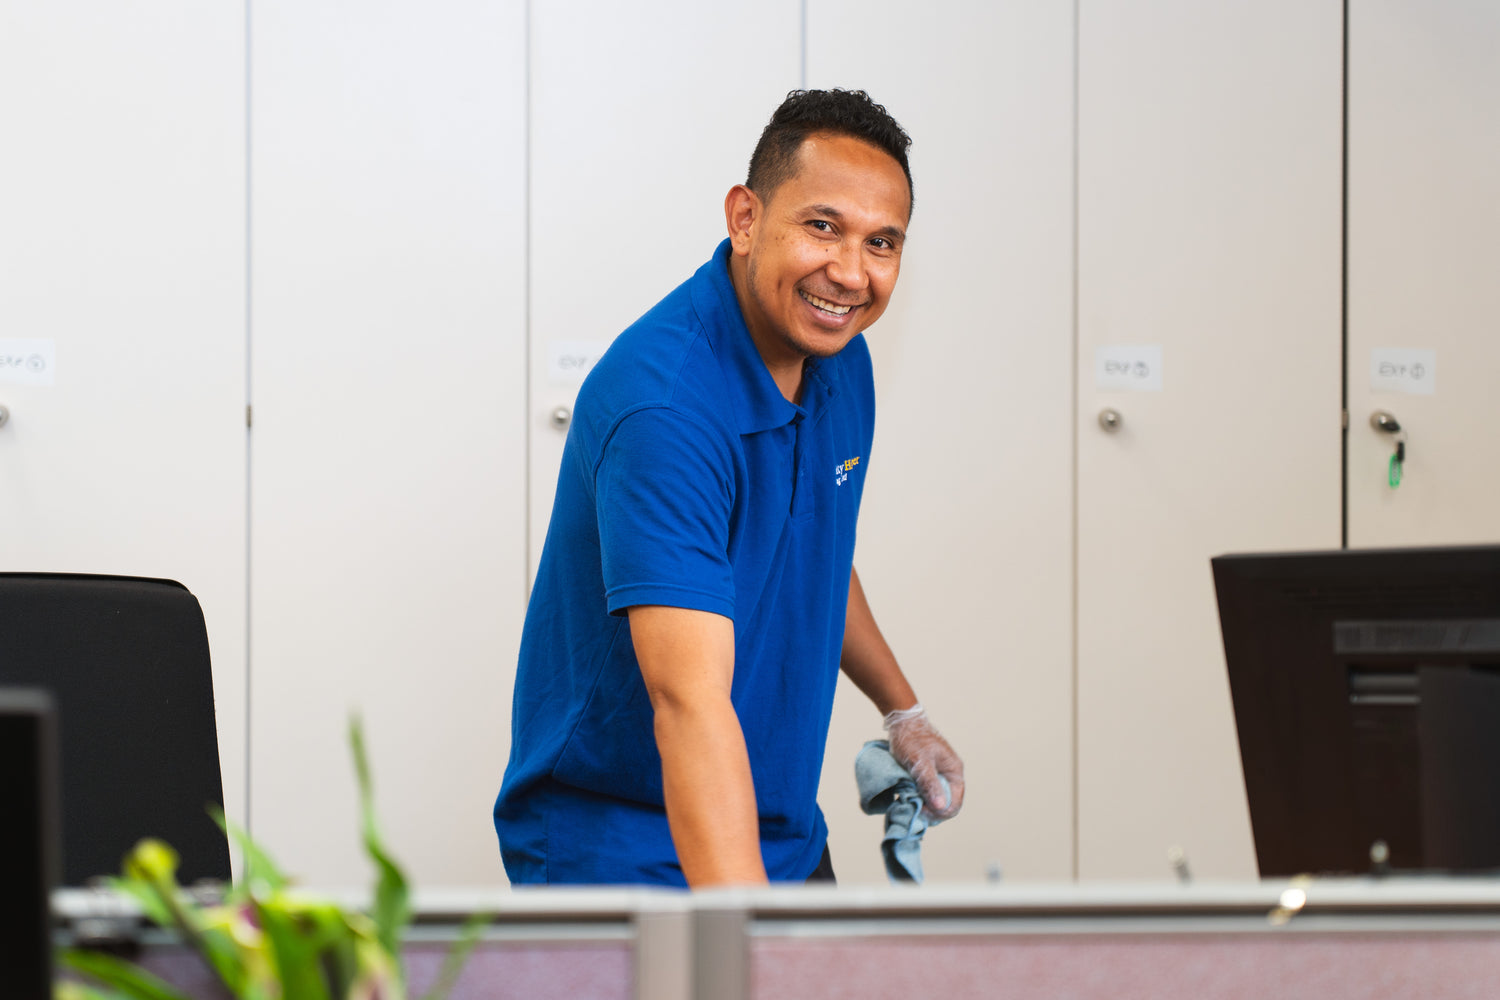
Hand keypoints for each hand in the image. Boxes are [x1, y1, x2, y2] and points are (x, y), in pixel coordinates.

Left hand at [884, 705, 964, 820]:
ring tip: (911, 804)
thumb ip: (930, 784)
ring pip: (937, 797)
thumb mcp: (920, 762)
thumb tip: (940, 806)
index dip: (941, 813)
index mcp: (954, 771)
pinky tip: (910, 797)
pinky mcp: (930, 772)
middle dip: (933, 811)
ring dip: (926, 804)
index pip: (955, 802)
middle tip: (915, 811)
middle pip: (947, 802)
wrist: (902, 721)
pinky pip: (929, 790)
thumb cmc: (912, 739)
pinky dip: (921, 796)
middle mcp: (950, 774)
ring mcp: (940, 773)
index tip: (923, 812)